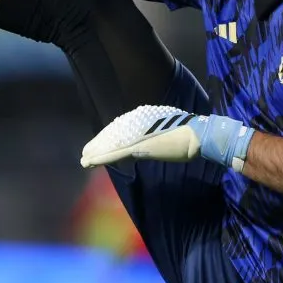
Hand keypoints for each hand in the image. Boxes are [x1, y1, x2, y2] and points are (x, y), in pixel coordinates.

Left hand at [80, 105, 253, 171]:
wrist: (198, 136)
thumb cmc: (191, 135)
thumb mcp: (171, 133)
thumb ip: (159, 136)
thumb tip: (156, 142)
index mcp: (146, 120)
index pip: (123, 129)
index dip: (109, 137)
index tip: (100, 145)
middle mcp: (139, 125)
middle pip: (113, 135)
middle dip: (99, 144)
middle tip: (85, 153)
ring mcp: (138, 136)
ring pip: (111, 145)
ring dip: (96, 153)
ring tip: (84, 160)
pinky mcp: (139, 146)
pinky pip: (115, 153)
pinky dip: (102, 158)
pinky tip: (91, 162)